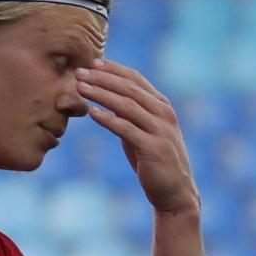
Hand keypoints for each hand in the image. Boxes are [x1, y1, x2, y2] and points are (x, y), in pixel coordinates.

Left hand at [76, 59, 199, 214]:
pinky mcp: (153, 148)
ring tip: (80, 88)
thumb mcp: (144, 132)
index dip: (113, 69)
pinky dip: (108, 119)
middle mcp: (163, 113)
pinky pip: (127, 129)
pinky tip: (92, 113)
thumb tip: (106, 101)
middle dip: (102, 78)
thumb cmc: (156, 161)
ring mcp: (160, 130)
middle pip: (129, 88)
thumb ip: (130, 115)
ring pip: (126, 105)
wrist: (175, 192)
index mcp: (162, 105)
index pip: (136, 79)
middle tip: (79, 72)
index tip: (92, 63)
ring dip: (101, 94)